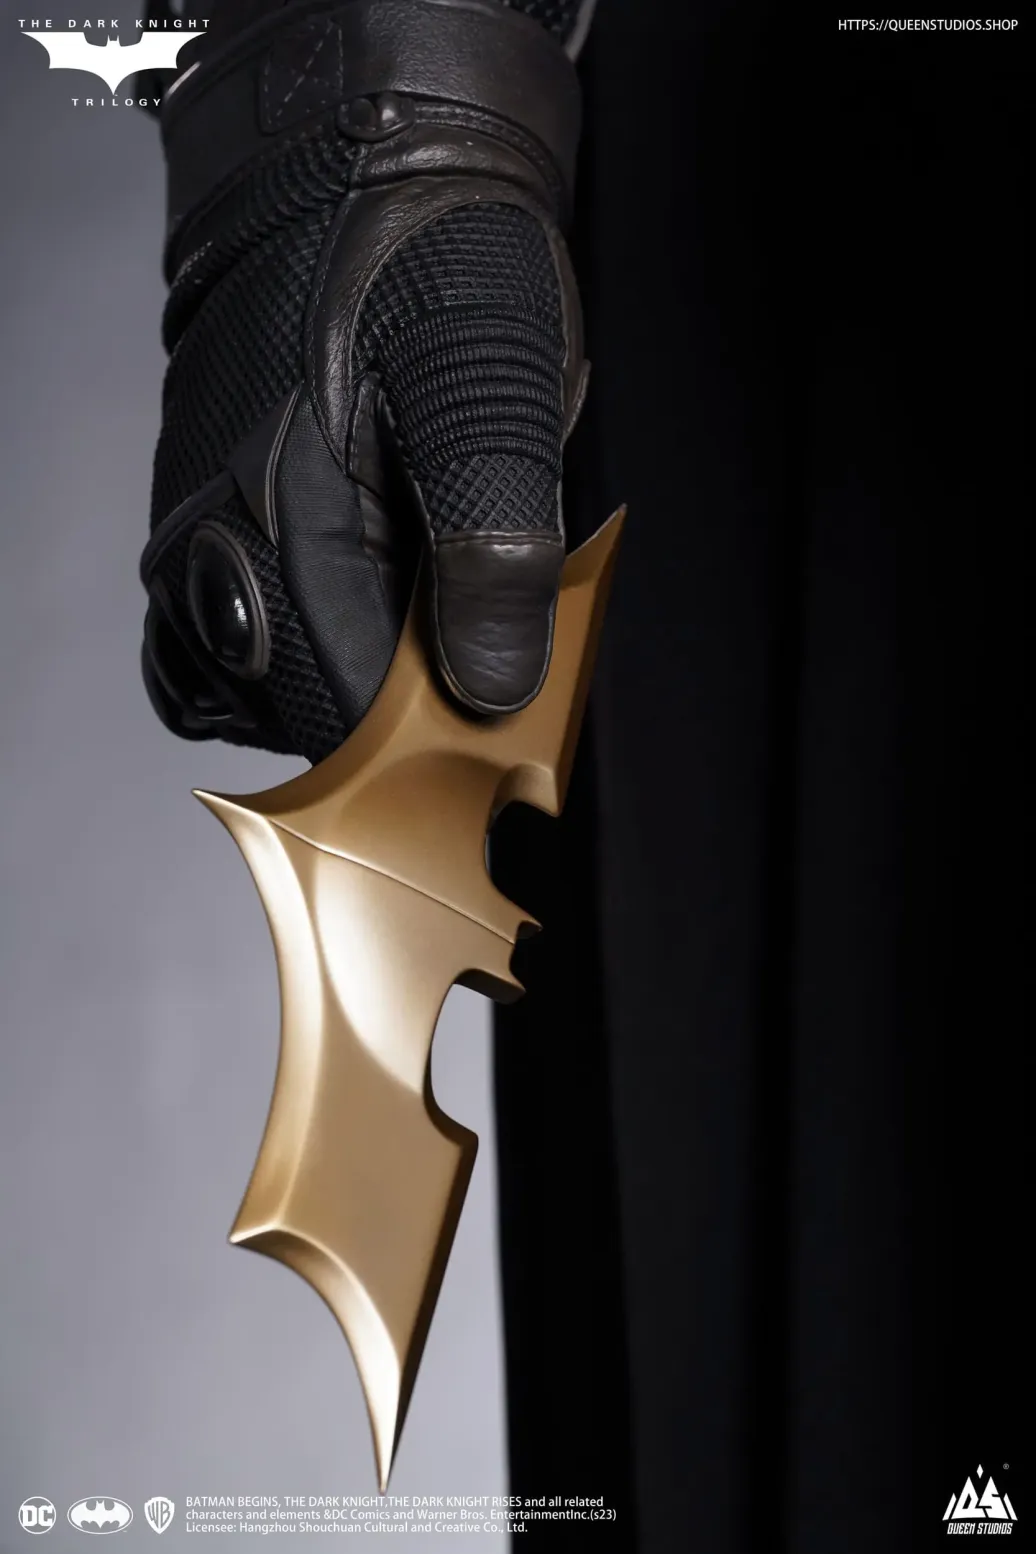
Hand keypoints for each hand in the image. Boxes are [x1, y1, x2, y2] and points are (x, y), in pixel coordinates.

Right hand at [140, 2, 585, 764]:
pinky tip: (348, 631)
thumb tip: (496, 688)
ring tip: (427, 636)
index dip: (441, 760)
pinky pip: (212, 653)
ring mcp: (194, 544)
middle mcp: (219, 554)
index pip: (356, 725)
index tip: (506, 758)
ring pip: (260, 697)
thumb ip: (496, 549)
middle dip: (406, 730)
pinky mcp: (196, 526)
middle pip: (309, 725)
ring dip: (351, 696)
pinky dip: (283, 667)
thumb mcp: (492, 386)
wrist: (343, 157)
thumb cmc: (429, 251)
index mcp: (290, 532)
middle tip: (487, 677)